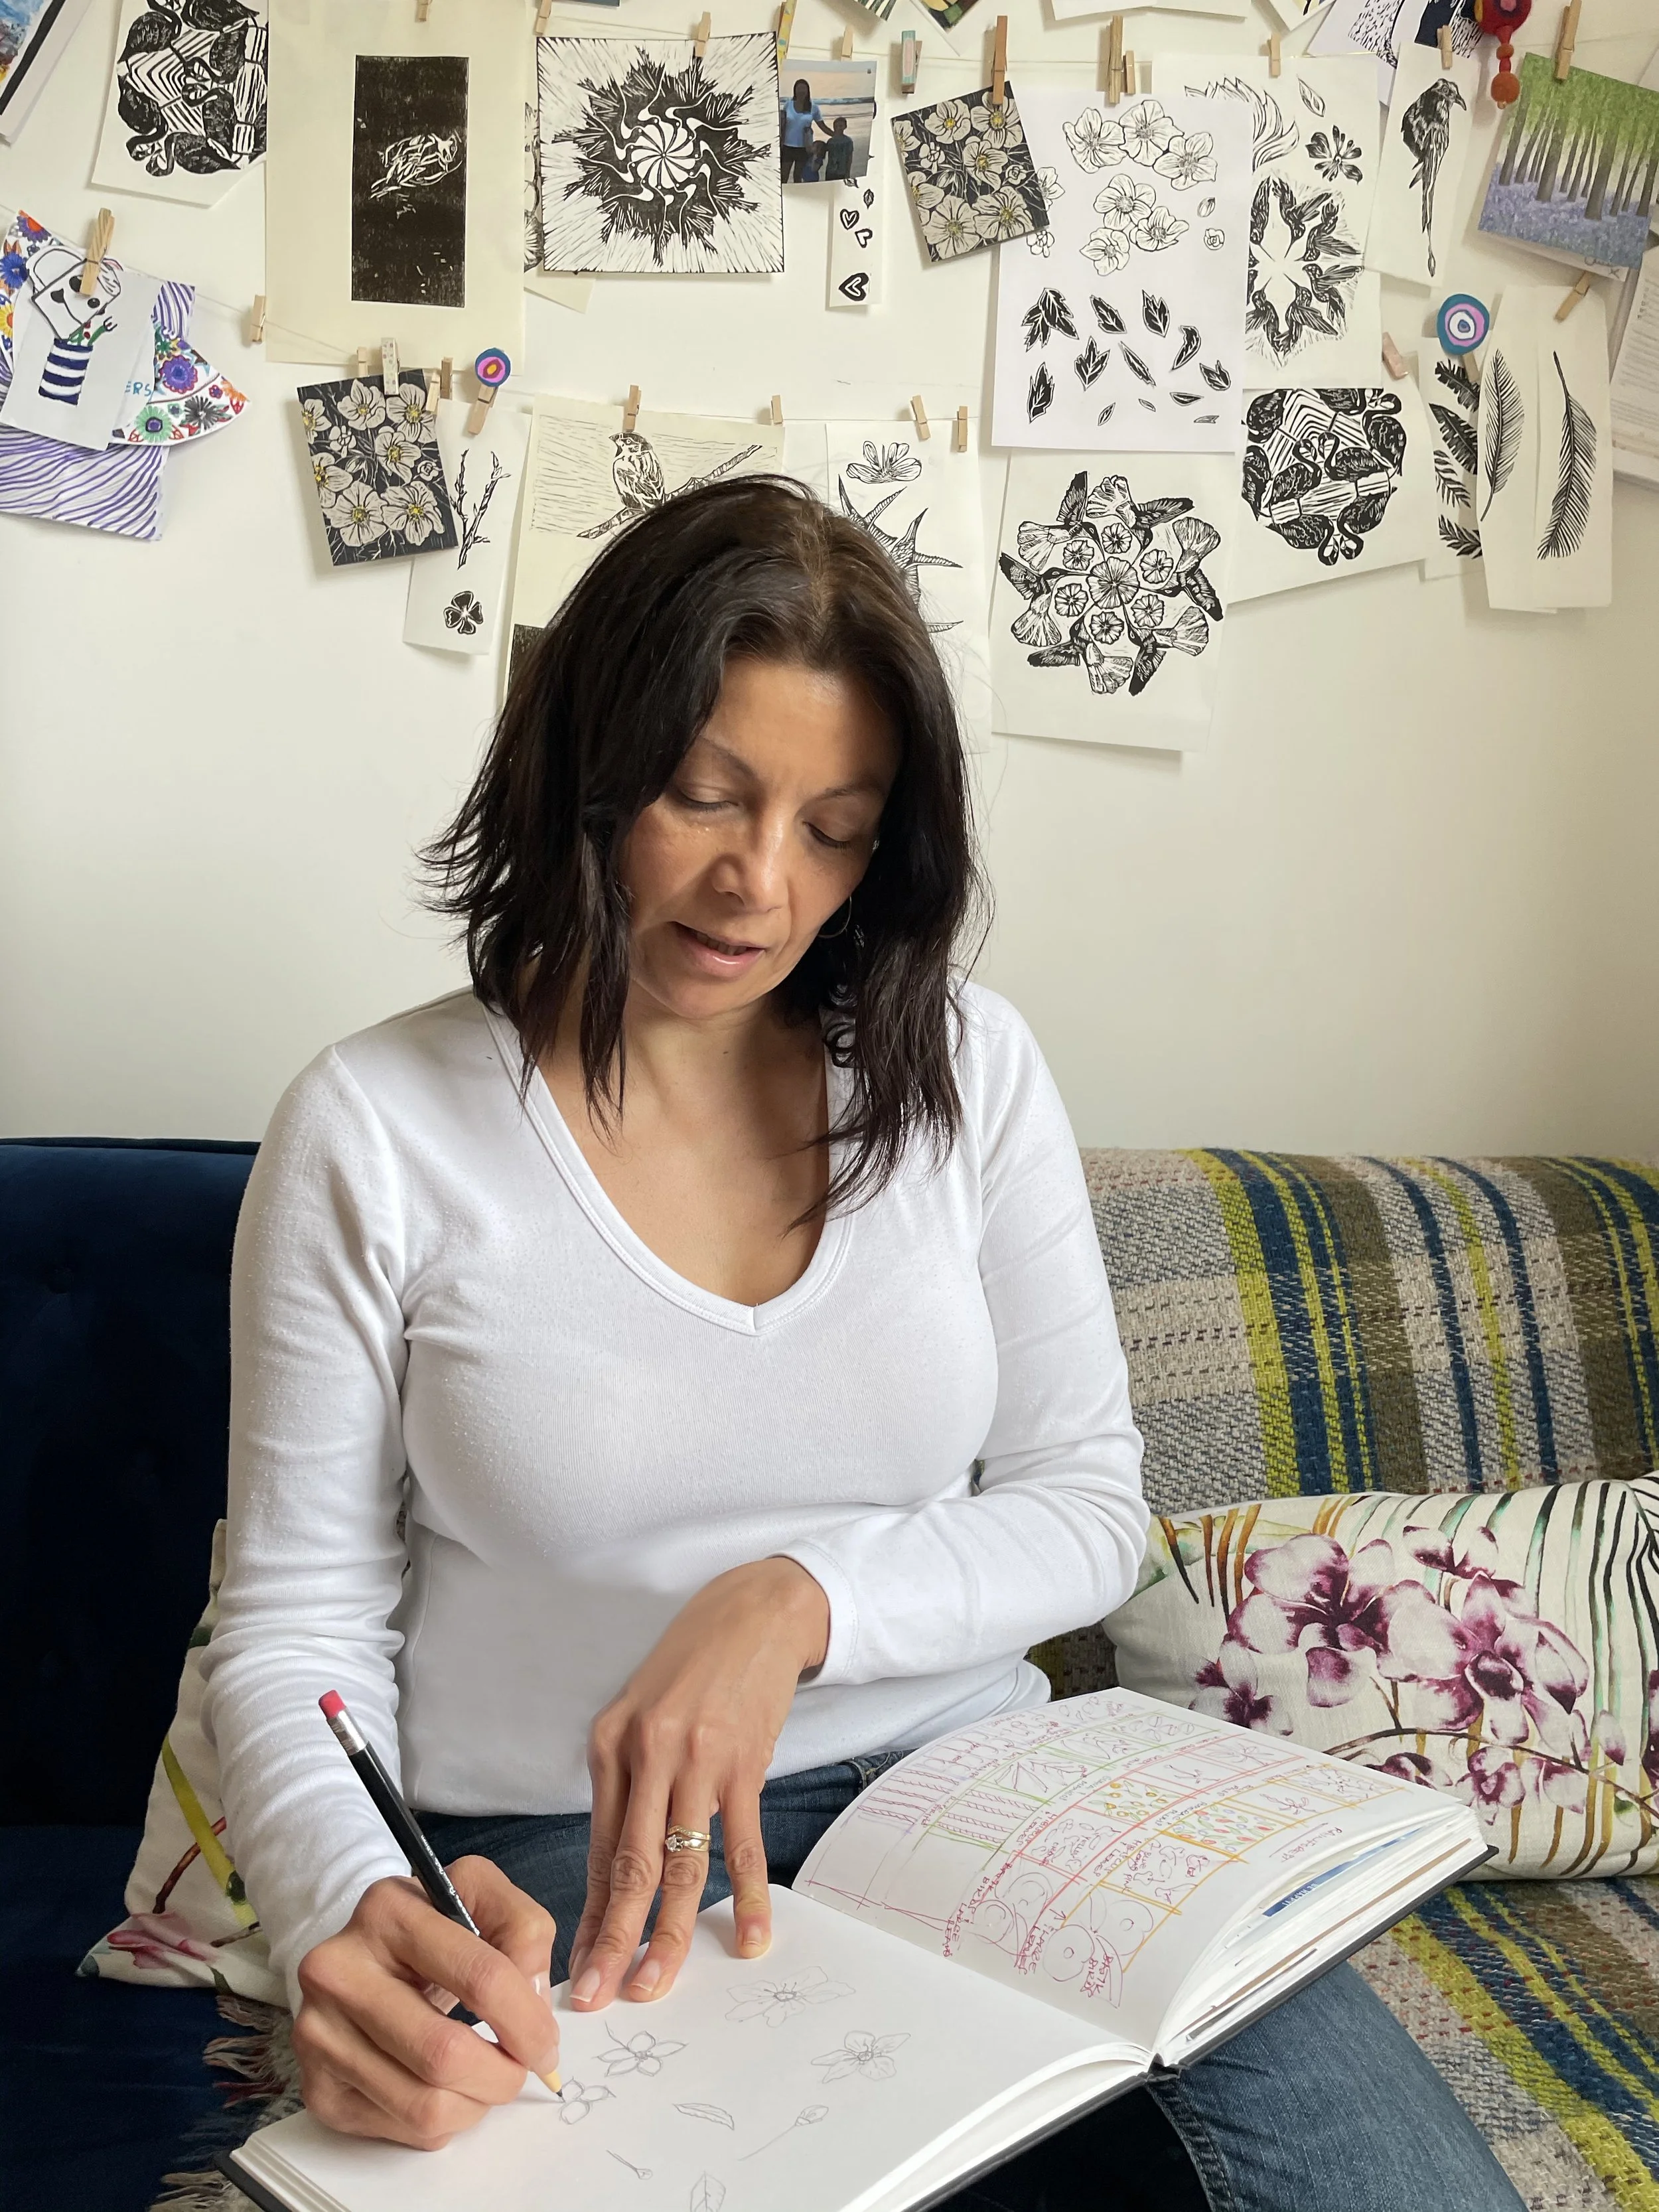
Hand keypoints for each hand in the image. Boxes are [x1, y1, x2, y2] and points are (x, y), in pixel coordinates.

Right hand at [293, 1859, 560, 2149]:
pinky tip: (444, 2088)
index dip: (527, 2022)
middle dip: (502, 2074)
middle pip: (445, 2054)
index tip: (546, 2044)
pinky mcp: (317, 2089)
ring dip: (475, 2104)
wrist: (359, 1956)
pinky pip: (401, 2129)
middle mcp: (339, 1970)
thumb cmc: (432, 1930)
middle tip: (519, 2070)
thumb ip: (524, 1932)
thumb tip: (533, 2004)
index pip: (481, 1977)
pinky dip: (441, 2122)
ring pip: (424, 2105)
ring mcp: (319, 2033)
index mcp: (389, 1910)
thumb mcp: (481, 1897)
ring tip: (484, 2080)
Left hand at [568, 1556, 829, 2012]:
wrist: (753, 1613)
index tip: (577, 1964)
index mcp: (610, 1745)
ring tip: (655, 1984)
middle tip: (597, 1996)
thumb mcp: (638, 1713)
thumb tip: (619, 1865)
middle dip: (611, 1940)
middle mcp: (647, 1755)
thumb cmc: (691, 1665)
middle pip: (629, 1867)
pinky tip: (752, 1936)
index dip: (588, 1914)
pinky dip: (749, 1896)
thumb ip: (627, 1783)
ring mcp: (697, 1762)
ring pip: (681, 1867)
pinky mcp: (744, 1765)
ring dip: (668, 1934)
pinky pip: (742, 1843)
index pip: (596, 1849)